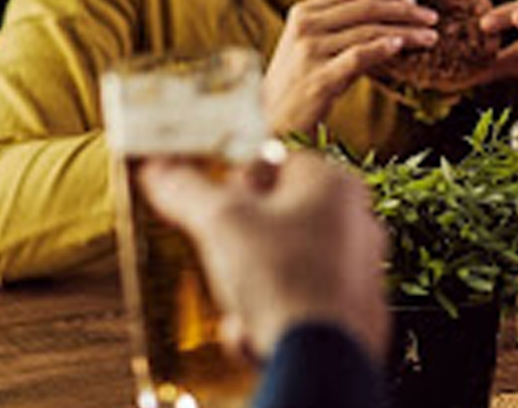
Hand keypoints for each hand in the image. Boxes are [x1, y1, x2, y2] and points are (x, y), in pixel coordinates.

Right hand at [135, 152, 389, 363]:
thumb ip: (187, 189)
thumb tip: (160, 167)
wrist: (320, 356)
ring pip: (283, 266)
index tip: (210, 201)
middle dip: (238, 243)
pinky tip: (253, 332)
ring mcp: (357, 268)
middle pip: (278, 217)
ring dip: (248, 287)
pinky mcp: (350, 311)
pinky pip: (295, 304)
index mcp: (336, 184)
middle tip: (220, 256)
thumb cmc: (284, 277)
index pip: (276, 161)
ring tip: (237, 304)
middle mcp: (356, 222)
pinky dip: (268, 316)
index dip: (235, 180)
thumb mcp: (220, 223)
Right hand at [264, 0, 438, 133]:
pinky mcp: (319, 78)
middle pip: (367, 5)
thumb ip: (344, 28)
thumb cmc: (300, 84)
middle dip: (406, 10)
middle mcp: (306, 26)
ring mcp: (310, 52)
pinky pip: (358, 56)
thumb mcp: (316, 47)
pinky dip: (382, 48)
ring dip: (406, 32)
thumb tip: (393, 18)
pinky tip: (402, 47)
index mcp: (304, 12)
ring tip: (430, 37)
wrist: (272, 123)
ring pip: (369, 30)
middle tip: (431, 17)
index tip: (412, 0)